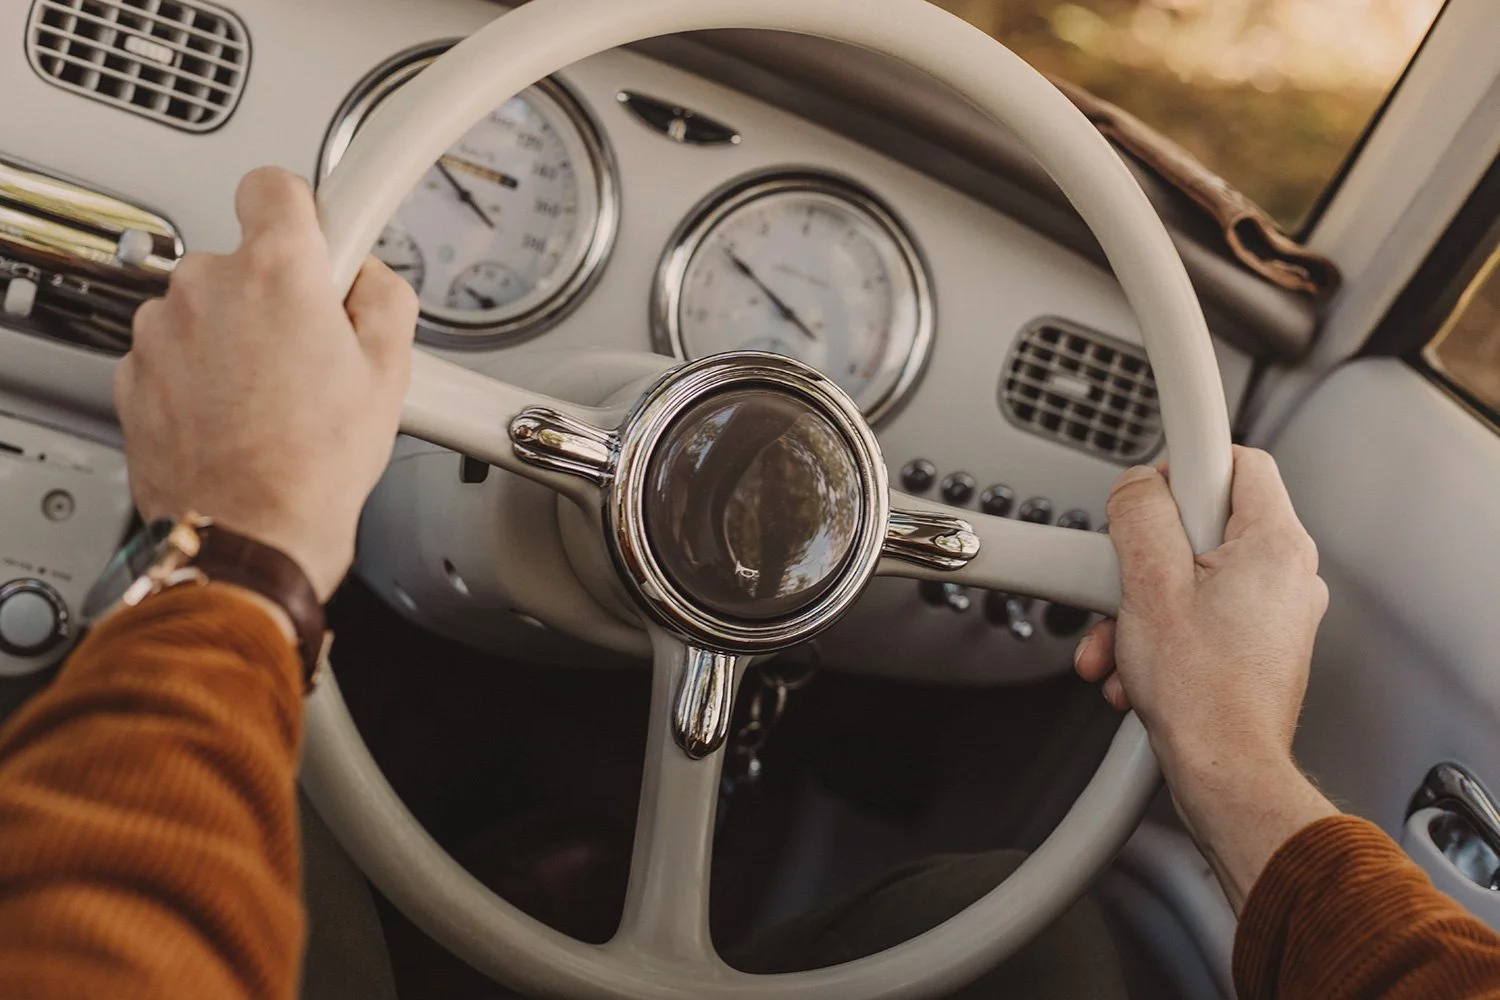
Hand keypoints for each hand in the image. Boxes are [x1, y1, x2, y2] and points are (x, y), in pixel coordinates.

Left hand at [115, 167, 418, 600]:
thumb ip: (387, 296)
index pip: (274, 185)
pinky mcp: (134, 373)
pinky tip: (239, 416)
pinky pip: (175, 353)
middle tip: (314, 348)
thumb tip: (372, 279)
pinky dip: (201, 374)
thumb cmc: (312, 465)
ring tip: (276, 395)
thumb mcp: (392, 372)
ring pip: (207, 308)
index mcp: (276, 271)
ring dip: (236, 336)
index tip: (320, 235)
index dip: (303, 209)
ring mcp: (162, 331)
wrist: (249, 534)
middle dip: (278, 292)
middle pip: (244, 259)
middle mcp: (207, 287)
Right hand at [1074, 446, 1337, 908]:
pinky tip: (1133, 664)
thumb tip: (1135, 487)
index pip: (1237, 460)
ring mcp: (1275, 614)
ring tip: (1119, 638)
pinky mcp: (1257, 647)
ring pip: (1193, 577)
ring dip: (1142, 604)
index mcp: (1276, 545)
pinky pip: (1200, 615)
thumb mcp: (1149, 585)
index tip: (1147, 488)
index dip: (1181, 468)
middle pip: (1203, 524)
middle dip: (1144, 556)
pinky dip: (1160, 634)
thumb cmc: (1202, 696)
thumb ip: (1140, 517)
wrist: (1223, 774)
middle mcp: (1288, 575)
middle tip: (1123, 577)